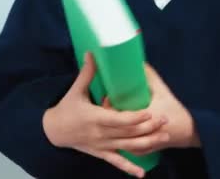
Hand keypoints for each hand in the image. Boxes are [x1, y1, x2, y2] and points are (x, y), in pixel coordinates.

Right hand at [42, 53, 167, 177]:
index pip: (119, 120)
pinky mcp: (101, 153)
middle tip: (165, 120)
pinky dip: (129, 168)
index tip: (151, 113)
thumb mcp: (75, 90)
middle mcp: (101, 134)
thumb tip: (91, 53)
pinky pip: (117, 162)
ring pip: (127, 147)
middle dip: (148, 128)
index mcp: (95, 118)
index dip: (136, 118)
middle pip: (128, 133)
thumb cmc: (66, 108)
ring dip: (147, 143)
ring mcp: (102, 145)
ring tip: (163, 138)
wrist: (53, 131)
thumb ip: (86, 73)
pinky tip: (142, 174)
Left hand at [104, 64, 200, 155]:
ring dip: (112, 130)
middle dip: (107, 117)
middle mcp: (140, 135)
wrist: (189, 131)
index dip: (109, 106)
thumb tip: (139, 61)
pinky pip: (124, 148)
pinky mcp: (140, 152)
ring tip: (109, 117)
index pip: (118, 115)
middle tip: (105, 104)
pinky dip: (119, 140)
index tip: (107, 97)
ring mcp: (139, 146)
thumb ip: (150, 76)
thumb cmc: (174, 110)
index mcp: (143, 119)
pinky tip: (115, 132)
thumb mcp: (162, 91)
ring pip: (118, 141)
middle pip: (114, 128)